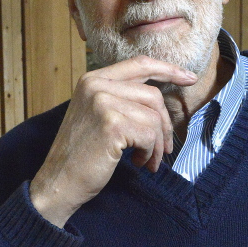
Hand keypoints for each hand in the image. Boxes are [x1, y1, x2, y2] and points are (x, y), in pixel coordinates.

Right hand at [29, 56, 196, 226]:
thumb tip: (160, 101)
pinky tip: (139, 163)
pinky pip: (149, 135)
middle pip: (153, 95)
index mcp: (93, 79)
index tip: (189, 77)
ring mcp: (103, 102)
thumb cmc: (81, 156)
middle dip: (165, 125)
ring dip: (157, 145)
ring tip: (147, 161)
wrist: (58, 182)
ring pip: (154, 118)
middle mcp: (96, 85)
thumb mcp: (97, 117)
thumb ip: (121, 100)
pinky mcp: (112, 124)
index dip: (168, 69)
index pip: (140, 64)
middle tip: (165, 149)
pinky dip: (150, 153)